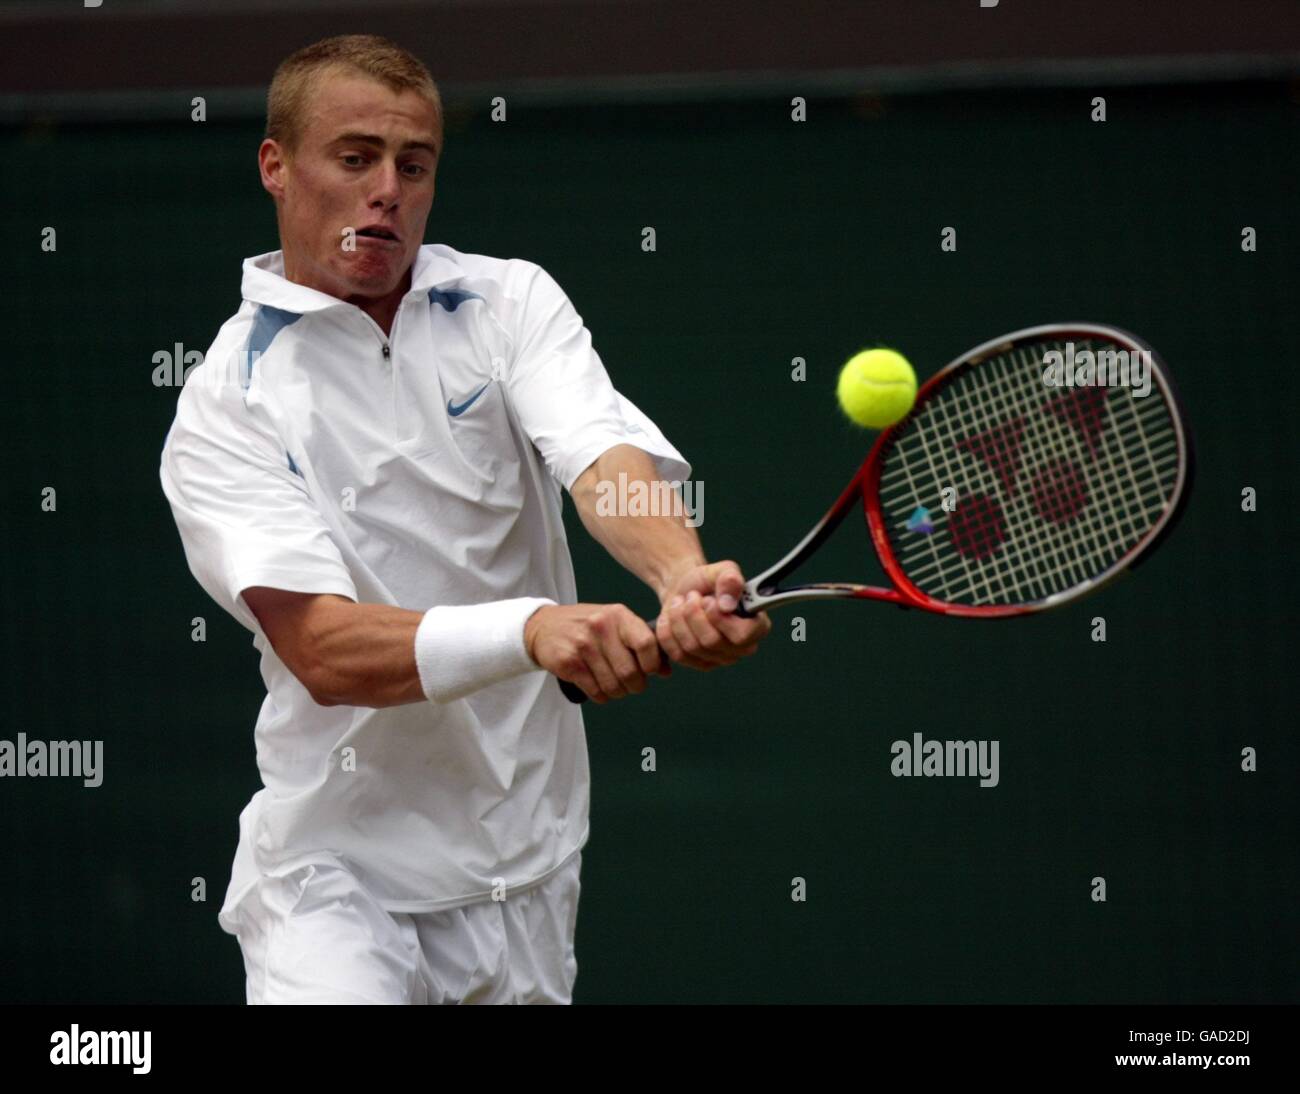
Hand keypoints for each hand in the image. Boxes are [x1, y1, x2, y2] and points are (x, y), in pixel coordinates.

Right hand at [524, 603, 670, 703]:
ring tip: (614, 685)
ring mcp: (583, 645)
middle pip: (630, 672)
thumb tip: (666, 671)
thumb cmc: (587, 626)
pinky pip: (596, 691)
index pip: (647, 644)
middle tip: (631, 684)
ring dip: (617, 692)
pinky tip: (598, 687)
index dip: (652, 664)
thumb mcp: (615, 624)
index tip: (648, 671)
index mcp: (619, 615)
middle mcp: (601, 627)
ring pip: (613, 685)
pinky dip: (601, 696)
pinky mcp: (568, 662)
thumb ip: (641, 642)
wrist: (544, 626)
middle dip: (635, 685)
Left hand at [655, 560, 771, 670]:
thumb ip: (730, 580)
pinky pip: (677, 653)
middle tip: (692, 596)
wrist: (685, 590)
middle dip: (693, 614)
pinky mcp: (697, 663)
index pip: (741, 635)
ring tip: (680, 602)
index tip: (708, 600)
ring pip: (692, 647)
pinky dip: (668, 631)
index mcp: (757, 626)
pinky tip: (671, 616)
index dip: (719, 618)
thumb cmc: (708, 581)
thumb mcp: (722, 569)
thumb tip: (727, 605)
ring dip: (679, 618)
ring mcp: (720, 659)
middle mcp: (742, 648)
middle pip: (711, 642)